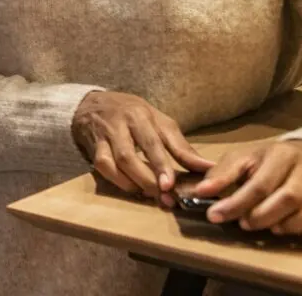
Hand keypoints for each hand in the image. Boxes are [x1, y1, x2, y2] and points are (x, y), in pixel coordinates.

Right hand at [72, 91, 213, 203]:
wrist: (92, 103)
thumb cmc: (134, 113)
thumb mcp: (159, 122)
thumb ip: (181, 146)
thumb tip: (208, 167)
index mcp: (141, 115)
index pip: (152, 142)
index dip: (161, 165)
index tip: (170, 185)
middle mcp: (120, 124)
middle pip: (130, 156)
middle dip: (147, 180)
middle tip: (165, 197)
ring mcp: (104, 136)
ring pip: (113, 164)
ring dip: (132, 183)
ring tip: (150, 195)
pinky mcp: (93, 147)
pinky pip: (102, 167)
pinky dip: (118, 181)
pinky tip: (132, 187)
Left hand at [192, 140, 301, 238]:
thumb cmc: (266, 160)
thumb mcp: (242, 159)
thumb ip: (222, 174)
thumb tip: (200, 191)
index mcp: (281, 154)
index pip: (259, 184)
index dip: (236, 203)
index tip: (215, 215)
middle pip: (288, 198)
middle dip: (262, 216)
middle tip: (244, 224)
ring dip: (290, 226)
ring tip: (270, 229)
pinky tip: (296, 231)